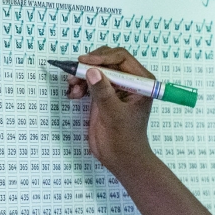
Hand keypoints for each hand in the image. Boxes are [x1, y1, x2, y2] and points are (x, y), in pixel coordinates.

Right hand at [64, 45, 154, 174]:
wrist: (120, 157)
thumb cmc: (124, 137)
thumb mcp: (114, 114)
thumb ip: (103, 92)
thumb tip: (92, 71)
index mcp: (141, 81)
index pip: (121, 58)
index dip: (102, 57)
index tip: (84, 63)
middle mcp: (130, 81)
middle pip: (107, 60)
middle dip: (89, 66)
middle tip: (74, 75)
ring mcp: (116, 87)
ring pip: (96, 70)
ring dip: (81, 76)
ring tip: (72, 90)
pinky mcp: (104, 95)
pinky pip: (89, 81)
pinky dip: (79, 85)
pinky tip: (73, 95)